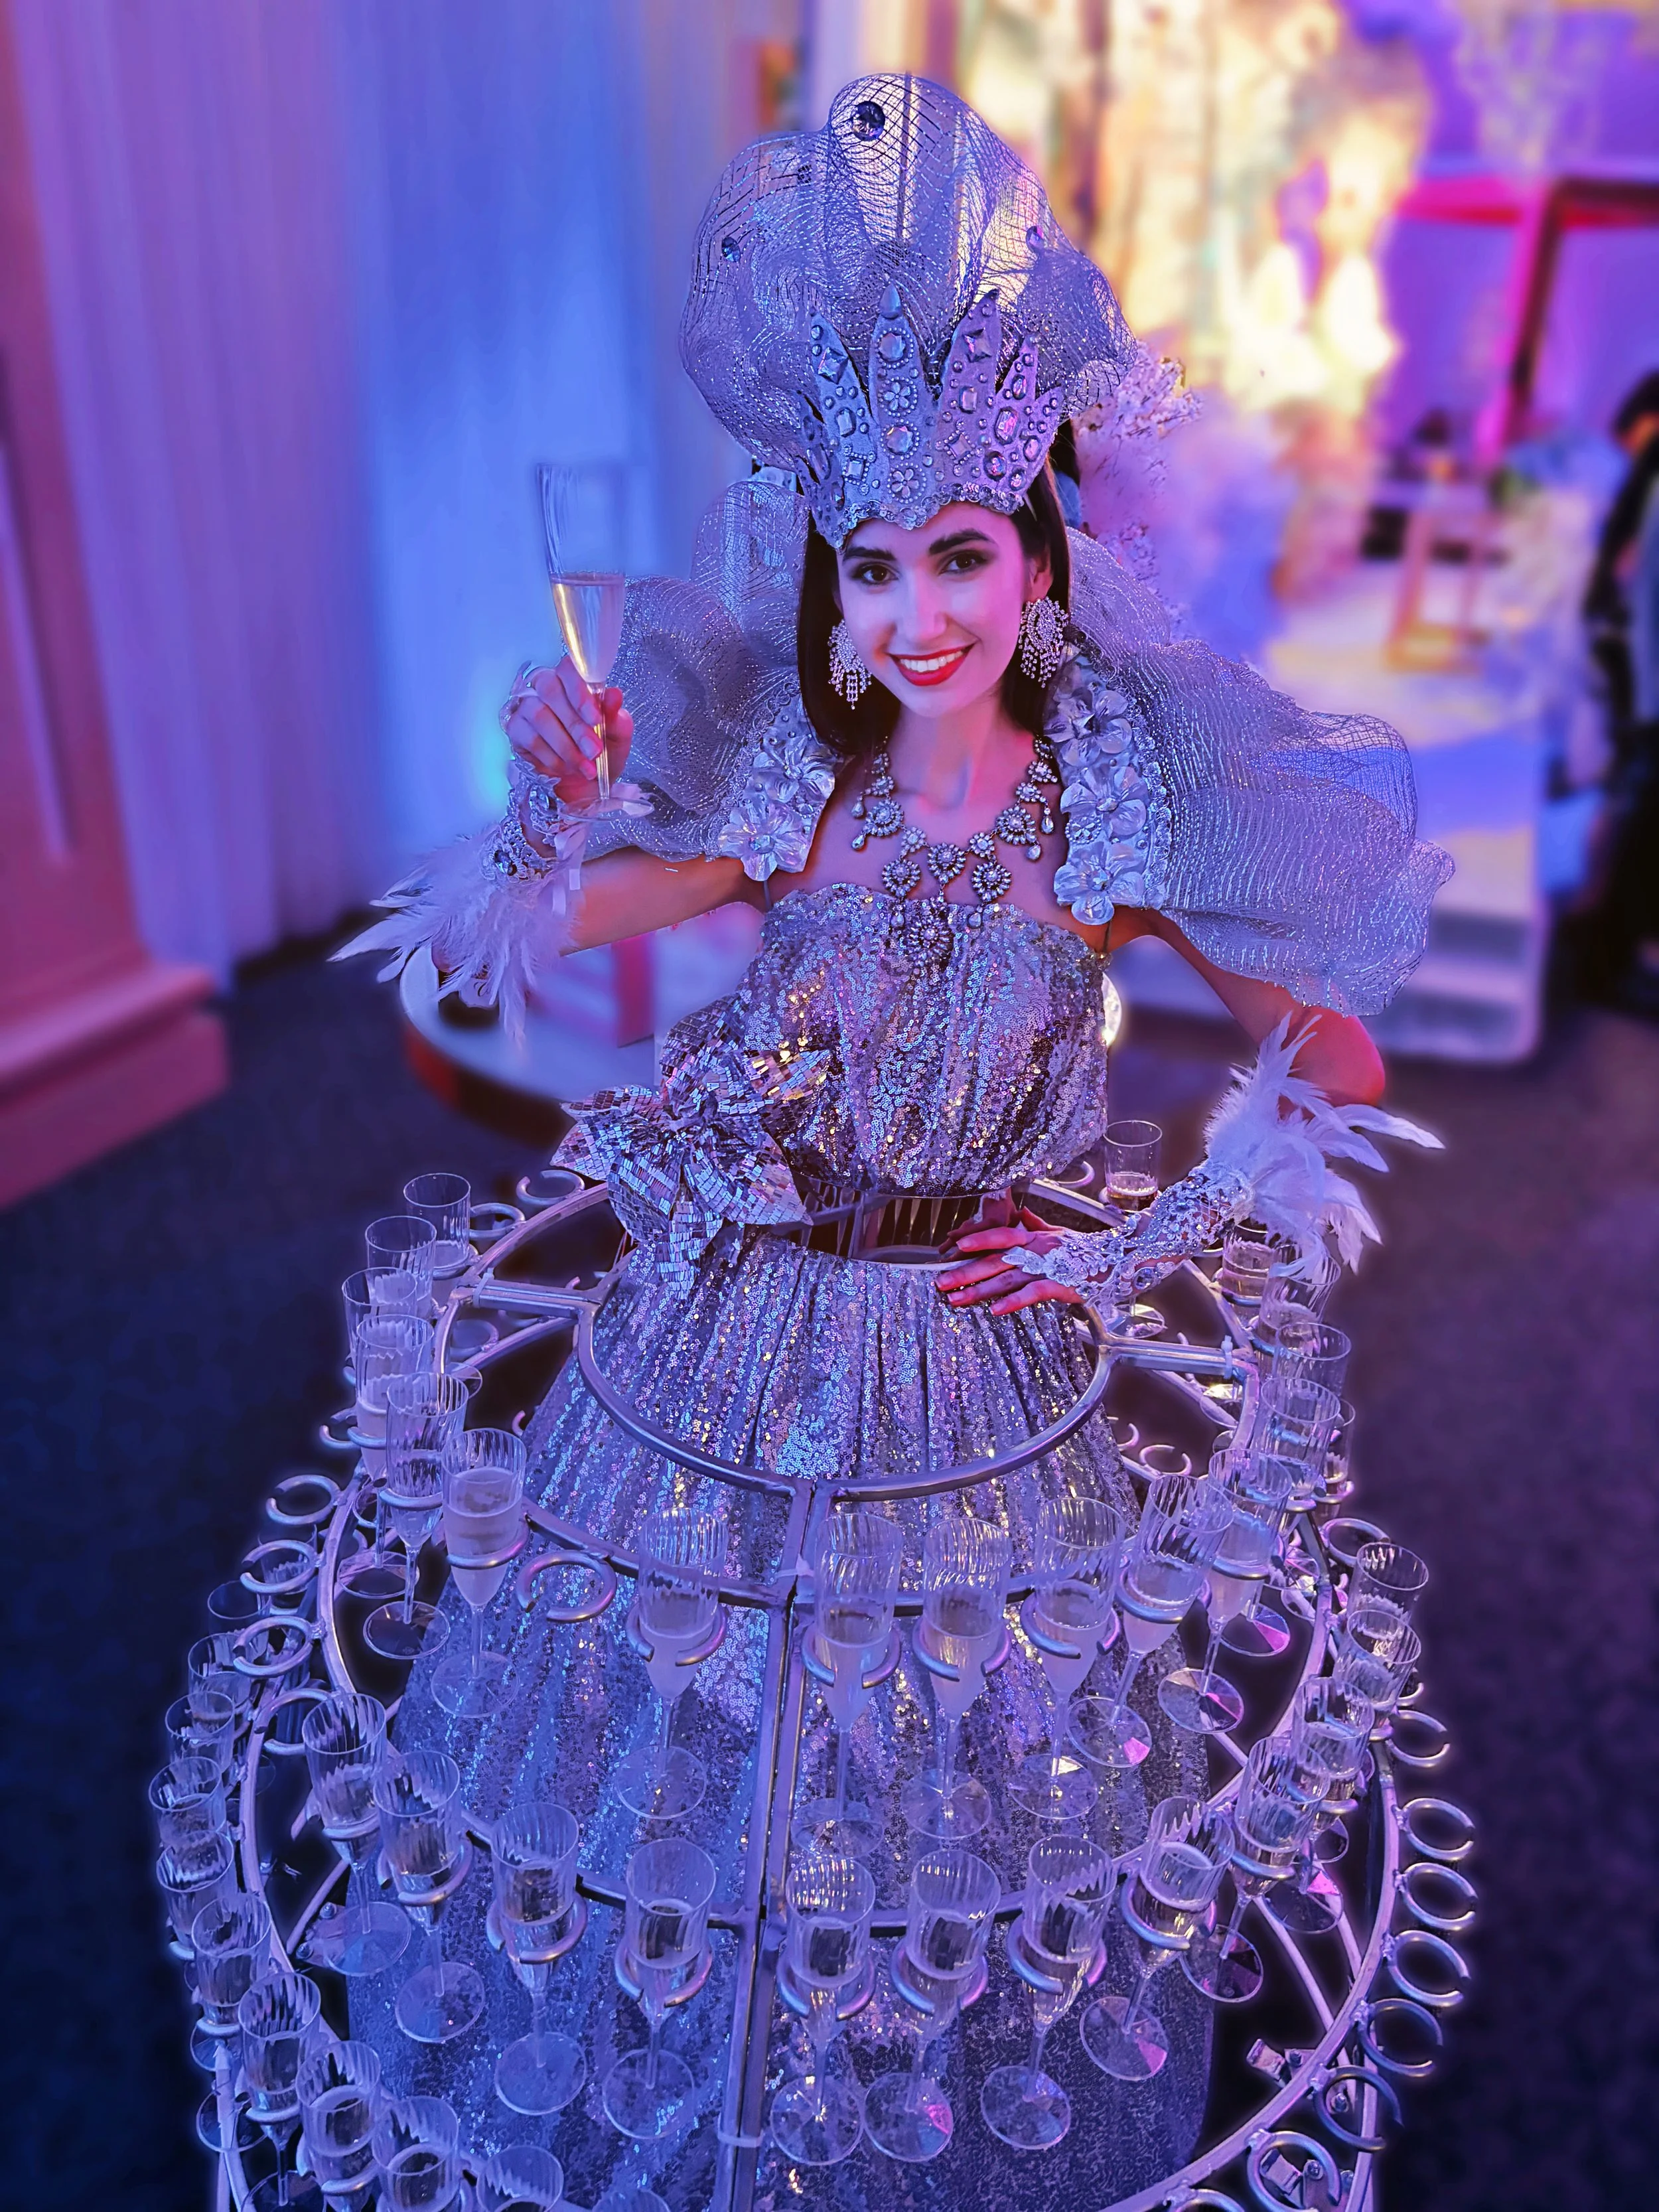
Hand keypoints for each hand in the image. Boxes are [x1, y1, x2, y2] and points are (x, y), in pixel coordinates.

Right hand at [505, 658, 633, 808]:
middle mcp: (546, 688)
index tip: (595, 718)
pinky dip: (551, 757)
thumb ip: (615, 716)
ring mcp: (527, 706)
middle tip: (594, 750)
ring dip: (565, 745)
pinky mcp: (516, 729)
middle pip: (550, 690)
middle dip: (575, 724)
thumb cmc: (602, 752)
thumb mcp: (617, 737)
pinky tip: (565, 768)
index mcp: (573, 682)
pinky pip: (530, 738)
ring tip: (585, 766)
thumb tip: (614, 695)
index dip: (579, 692)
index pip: (568, 669)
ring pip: (539, 715)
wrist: (587, 783)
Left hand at [935, 1214, 1083, 1314]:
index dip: (976, 1241)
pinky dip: (1014, 1301)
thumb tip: (1021, 1212)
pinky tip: (996, 1310)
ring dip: (979, 1291)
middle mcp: (1034, 1250)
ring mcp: (1045, 1268)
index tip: (952, 1249)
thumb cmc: (1085, 1250)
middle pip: (993, 1261)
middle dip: (965, 1273)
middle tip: (940, 1283)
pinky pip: (1031, 1293)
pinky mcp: (1058, 1285)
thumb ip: (1036, 1225)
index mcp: (1032, 1238)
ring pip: (1006, 1279)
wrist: (1116, 1260)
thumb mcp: (1058, 1233)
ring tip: (957, 1300)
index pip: (998, 1236)